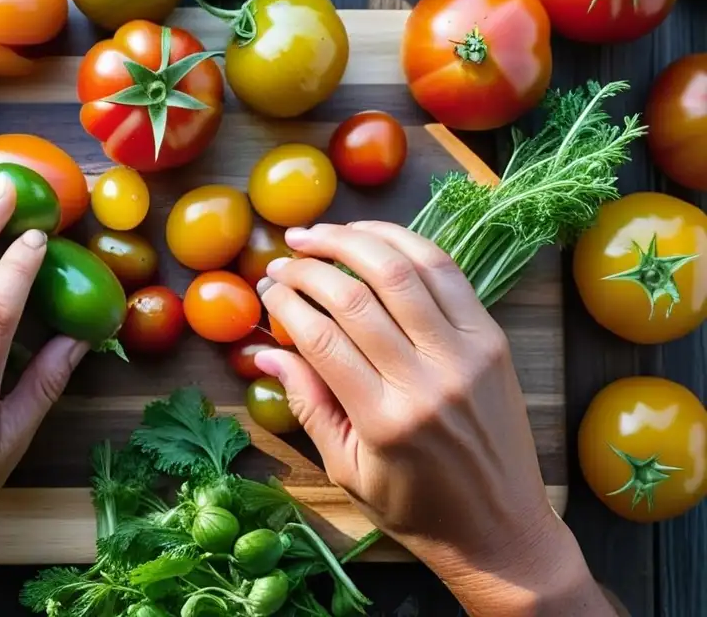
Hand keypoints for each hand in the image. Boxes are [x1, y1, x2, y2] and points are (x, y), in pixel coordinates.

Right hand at [256, 222, 612, 616]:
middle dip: (310, 266)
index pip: (321, 338)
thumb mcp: (347, 469)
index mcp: (385, 421)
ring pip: (403, 272)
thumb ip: (307, 404)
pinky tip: (373, 237)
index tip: (265, 287)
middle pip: (356, 297)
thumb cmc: (416, 509)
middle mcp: (428, 381)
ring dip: (353, 241)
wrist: (501, 531)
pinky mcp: (493, 340)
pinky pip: (447, 274)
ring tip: (319, 233)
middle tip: (283, 256)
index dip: (286, 302)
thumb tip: (263, 352)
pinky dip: (406, 244)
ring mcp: (466, 355)